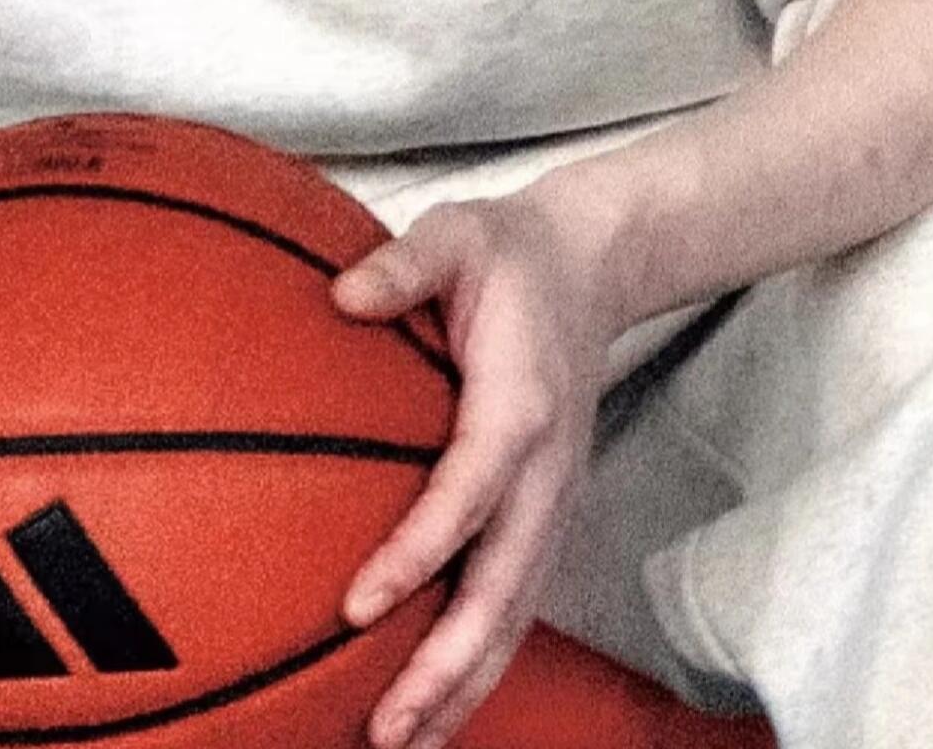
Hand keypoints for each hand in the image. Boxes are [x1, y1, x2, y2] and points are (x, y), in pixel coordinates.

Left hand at [330, 184, 620, 748]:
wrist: (592, 266)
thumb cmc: (506, 253)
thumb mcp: (454, 234)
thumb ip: (401, 266)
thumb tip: (341, 296)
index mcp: (518, 407)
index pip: (467, 495)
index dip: (418, 553)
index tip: (358, 604)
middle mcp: (545, 473)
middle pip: (502, 591)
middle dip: (446, 668)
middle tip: (384, 728)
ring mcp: (554, 504)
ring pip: (515, 617)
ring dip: (463, 686)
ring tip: (402, 743)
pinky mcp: (548, 518)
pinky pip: (516, 603)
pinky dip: (480, 662)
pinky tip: (434, 704)